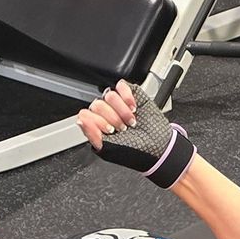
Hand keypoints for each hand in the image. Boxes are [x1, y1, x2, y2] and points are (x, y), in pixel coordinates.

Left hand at [76, 80, 195, 188]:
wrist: (158, 147)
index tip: (111, 131)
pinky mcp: (130, 95)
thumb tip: (80, 120)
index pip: (86, 115)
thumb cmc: (135, 152)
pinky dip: (127, 97)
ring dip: (122, 110)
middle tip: (123, 128)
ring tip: (131, 121)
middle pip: (97, 104)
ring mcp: (117, 104)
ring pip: (109, 95)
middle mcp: (106, 114)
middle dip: (112, 118)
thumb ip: (92, 135)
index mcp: (97, 127)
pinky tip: (134, 108)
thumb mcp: (110, 149)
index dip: (97, 121)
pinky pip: (121, 86)